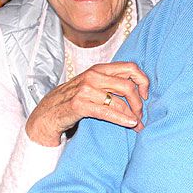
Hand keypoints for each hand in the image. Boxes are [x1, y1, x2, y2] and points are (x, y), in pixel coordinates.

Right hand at [25, 62, 148, 146]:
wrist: (47, 113)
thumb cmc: (74, 99)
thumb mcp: (93, 85)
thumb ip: (111, 83)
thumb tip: (139, 90)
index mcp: (99, 69)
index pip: (130, 67)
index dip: (143, 80)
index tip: (145, 95)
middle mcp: (93, 76)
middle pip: (128, 86)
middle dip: (138, 103)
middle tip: (141, 115)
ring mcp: (85, 89)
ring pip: (119, 101)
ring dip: (132, 115)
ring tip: (137, 124)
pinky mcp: (79, 104)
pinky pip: (107, 112)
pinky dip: (122, 119)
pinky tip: (130, 124)